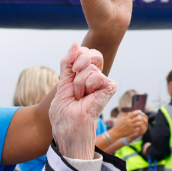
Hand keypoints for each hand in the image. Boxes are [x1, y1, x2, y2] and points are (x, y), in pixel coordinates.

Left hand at [50, 42, 117, 158]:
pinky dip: (88, 85)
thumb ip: (68, 63)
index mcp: (84, 76)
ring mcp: (103, 83)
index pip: (84, 53)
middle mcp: (95, 77)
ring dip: (78, 83)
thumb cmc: (64, 112)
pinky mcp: (109, 88)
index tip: (70, 71)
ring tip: (78, 97)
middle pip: (92, 54)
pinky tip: (87, 96)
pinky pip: (98, 75)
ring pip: (90, 67)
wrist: (68, 127)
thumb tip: (75, 43)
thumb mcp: (62, 83)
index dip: (75, 56)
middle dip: (78, 63)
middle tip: (74, 81)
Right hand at [109, 110, 145, 141]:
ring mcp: (131, 127)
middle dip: (140, 117)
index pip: (133, 113)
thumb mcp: (121, 119)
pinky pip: (138, 128)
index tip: (140, 111)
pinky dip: (138, 128)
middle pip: (138, 118)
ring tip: (139, 122)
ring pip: (139, 123)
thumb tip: (126, 110)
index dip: (138, 111)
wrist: (116, 132)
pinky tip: (136, 127)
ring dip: (140, 122)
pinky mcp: (132, 131)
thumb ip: (124, 114)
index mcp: (126, 118)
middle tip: (140, 117)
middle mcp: (129, 122)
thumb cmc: (118, 125)